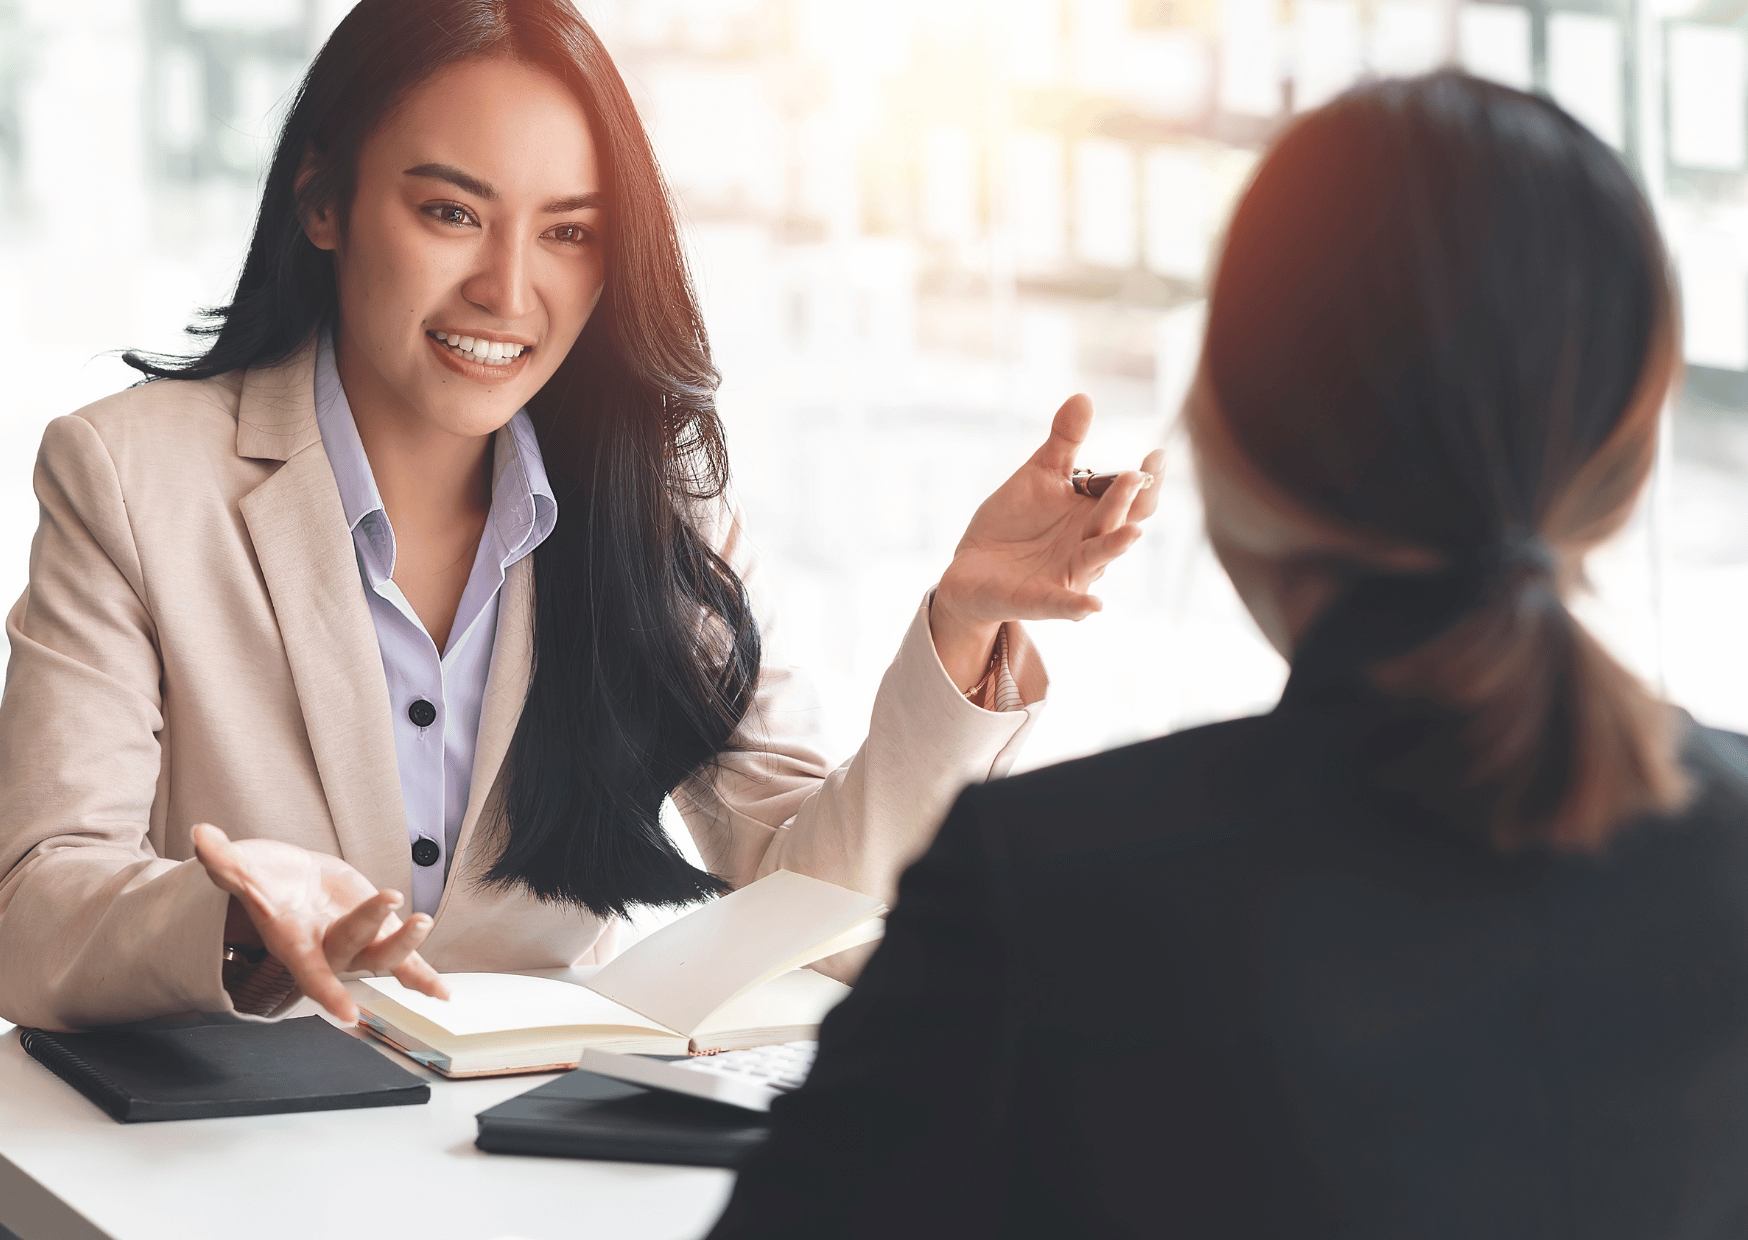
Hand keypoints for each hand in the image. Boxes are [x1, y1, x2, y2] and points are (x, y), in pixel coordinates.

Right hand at [192, 823, 449, 1021]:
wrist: (289, 884)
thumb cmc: (264, 880)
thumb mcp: (242, 869)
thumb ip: (224, 861)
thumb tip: (201, 836)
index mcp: (294, 941)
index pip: (311, 971)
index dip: (327, 992)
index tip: (349, 1015)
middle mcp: (327, 949)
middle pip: (353, 950)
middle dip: (372, 927)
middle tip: (388, 895)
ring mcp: (355, 945)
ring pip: (384, 957)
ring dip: (407, 946)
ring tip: (423, 920)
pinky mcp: (377, 935)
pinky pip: (405, 964)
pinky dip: (424, 978)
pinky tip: (445, 994)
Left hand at [932, 393, 1164, 690]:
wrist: (972, 568)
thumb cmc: (1014, 523)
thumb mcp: (1039, 476)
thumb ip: (1064, 443)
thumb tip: (1083, 397)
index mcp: (1093, 515)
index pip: (1130, 497)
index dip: (1145, 478)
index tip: (1157, 454)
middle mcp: (1088, 546)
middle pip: (1117, 523)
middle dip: (1126, 501)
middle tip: (1135, 475)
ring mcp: (1067, 575)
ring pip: (1096, 560)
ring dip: (1114, 546)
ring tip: (1132, 533)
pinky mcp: (1039, 600)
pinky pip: (1062, 603)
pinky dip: (1078, 604)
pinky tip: (1093, 605)